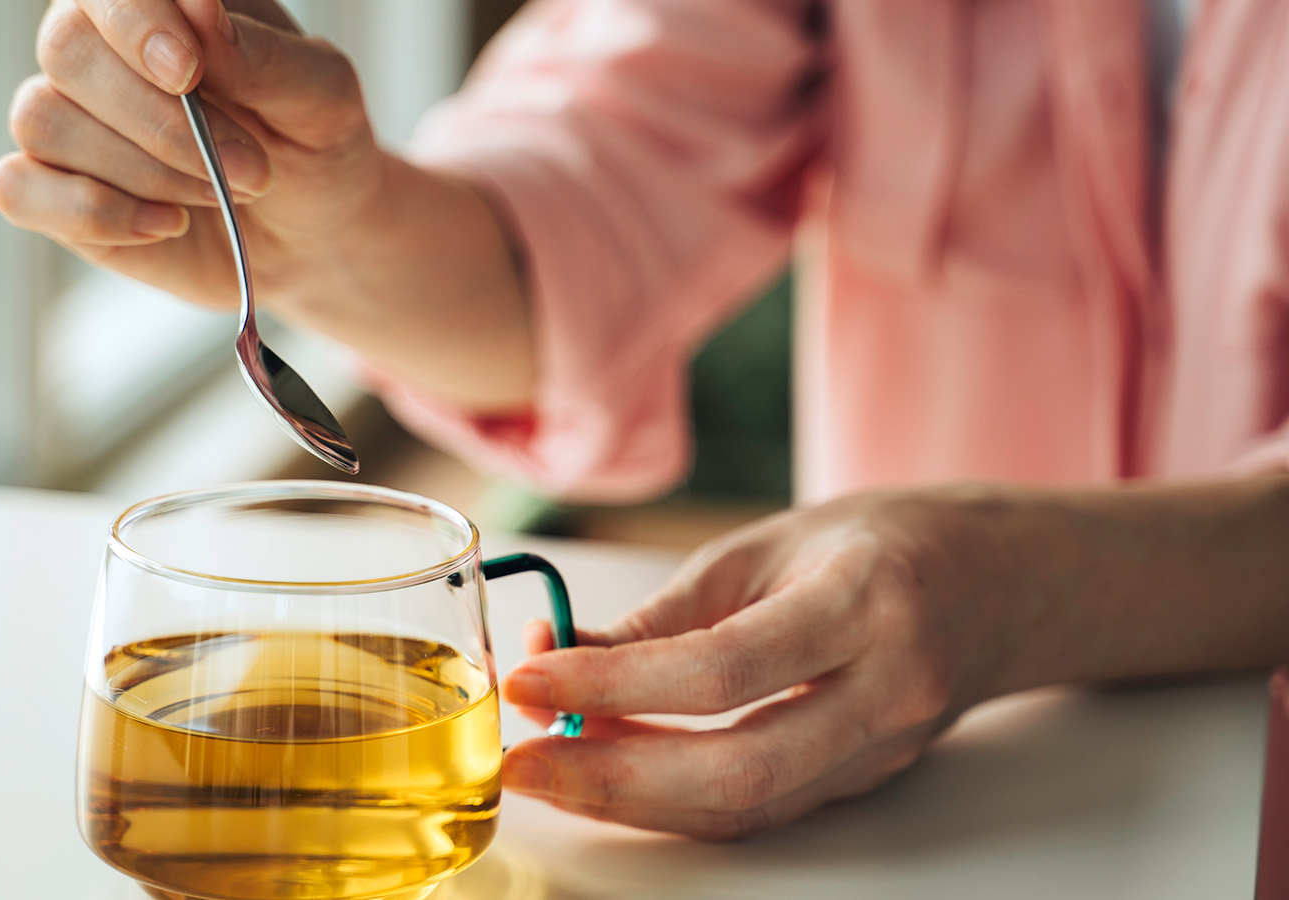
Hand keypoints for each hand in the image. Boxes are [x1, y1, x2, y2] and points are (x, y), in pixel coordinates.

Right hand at [0, 0, 385, 310]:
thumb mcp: (321, 97)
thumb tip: (199, 11)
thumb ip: (264, 55)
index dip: (134, 20)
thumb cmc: (313, 145)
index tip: (186, 69)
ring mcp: (67, 119)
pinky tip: (167, 225)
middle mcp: (99, 48)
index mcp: (160, 4)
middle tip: (250, 169)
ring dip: (145, 170)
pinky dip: (94, 213)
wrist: (312, 233)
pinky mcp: (52, 193)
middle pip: (67, 49)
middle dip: (161, 121)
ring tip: (220, 194)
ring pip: (44, 120)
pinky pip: (17, 189)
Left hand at [499, 489, 1019, 838]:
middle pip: (734, 772)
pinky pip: (760, 809)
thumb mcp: (769, 543)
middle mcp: (886, 692)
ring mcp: (884, 751)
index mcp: (865, 604)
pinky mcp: (866, 782)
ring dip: (632, 801)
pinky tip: (615, 775)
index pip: (721, 669)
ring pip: (744, 809)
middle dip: (609, 779)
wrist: (1005, 584)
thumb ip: (669, 611)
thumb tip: (562, 658)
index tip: (528, 680)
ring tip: (550, 770)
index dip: (611, 686)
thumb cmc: (886, 541)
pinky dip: (677, 801)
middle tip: (521, 762)